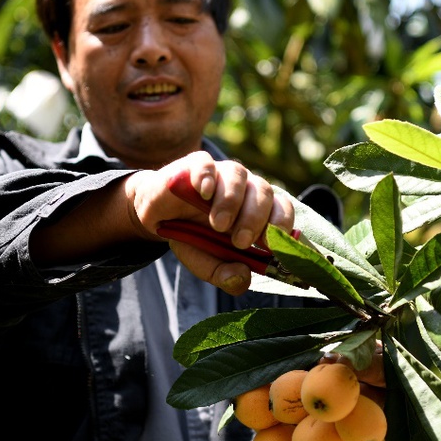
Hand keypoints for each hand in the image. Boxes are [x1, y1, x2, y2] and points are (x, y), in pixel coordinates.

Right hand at [124, 151, 293, 293]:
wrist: (158, 218)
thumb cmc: (192, 237)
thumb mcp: (207, 263)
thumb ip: (225, 274)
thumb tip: (242, 278)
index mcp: (257, 210)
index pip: (282, 210)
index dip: (281, 225)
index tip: (270, 246)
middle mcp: (245, 188)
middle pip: (263, 192)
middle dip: (255, 218)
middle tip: (240, 242)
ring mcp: (221, 173)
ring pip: (237, 174)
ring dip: (231, 201)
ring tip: (218, 225)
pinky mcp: (195, 164)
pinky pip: (206, 163)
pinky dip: (207, 176)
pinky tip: (205, 193)